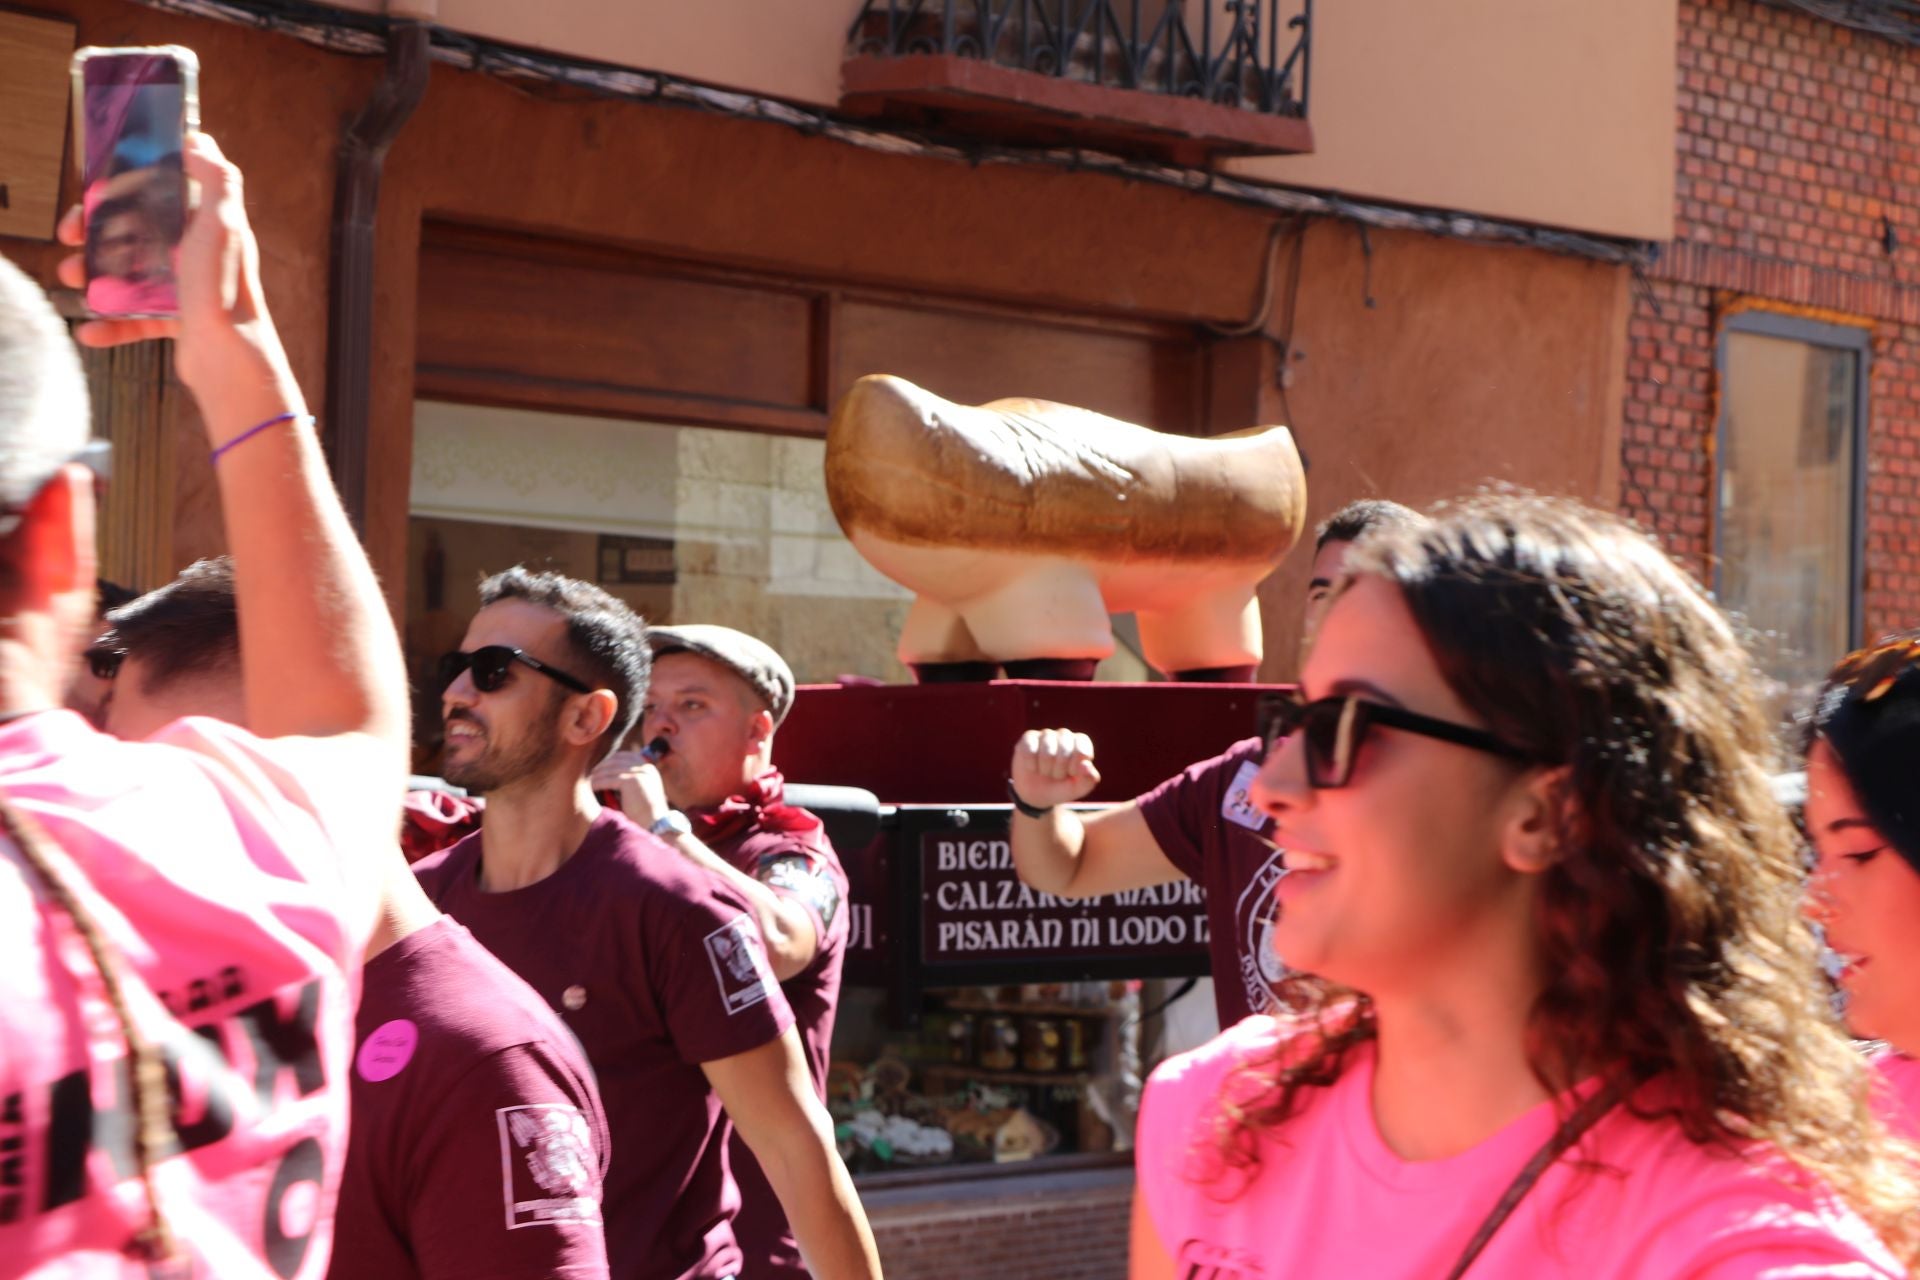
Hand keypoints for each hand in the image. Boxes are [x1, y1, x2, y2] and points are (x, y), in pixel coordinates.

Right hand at [57, 133, 301, 436]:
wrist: (230, 358)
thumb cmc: (225, 287)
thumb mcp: (223, 222)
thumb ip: (216, 178)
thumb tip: (199, 140)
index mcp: (206, 225)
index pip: (157, 195)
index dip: (121, 192)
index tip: (91, 197)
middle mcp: (196, 253)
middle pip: (135, 233)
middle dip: (96, 235)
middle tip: (71, 241)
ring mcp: (186, 287)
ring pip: (129, 274)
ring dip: (94, 275)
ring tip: (71, 279)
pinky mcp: (178, 321)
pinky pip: (135, 319)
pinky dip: (111, 325)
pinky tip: (90, 331)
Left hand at [590, 750, 670, 828]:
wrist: (655, 825)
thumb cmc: (645, 812)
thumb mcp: (640, 790)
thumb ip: (629, 779)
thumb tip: (606, 771)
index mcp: (649, 768)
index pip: (624, 756)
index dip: (610, 761)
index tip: (599, 768)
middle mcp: (645, 767)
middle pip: (616, 760)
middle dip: (602, 767)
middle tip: (590, 774)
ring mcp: (640, 773)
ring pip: (610, 770)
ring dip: (597, 775)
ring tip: (588, 781)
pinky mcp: (632, 781)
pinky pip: (608, 780)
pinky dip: (598, 783)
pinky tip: (591, 788)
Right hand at [1010, 728, 1100, 810]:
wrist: (1037, 794)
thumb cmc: (1062, 787)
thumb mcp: (1078, 789)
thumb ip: (1089, 780)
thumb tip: (1086, 765)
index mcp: (1081, 743)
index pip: (1082, 751)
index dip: (1074, 769)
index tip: (1071, 774)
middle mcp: (1064, 734)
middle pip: (1064, 751)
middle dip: (1060, 771)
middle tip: (1056, 775)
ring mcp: (1046, 735)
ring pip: (1047, 752)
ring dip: (1045, 769)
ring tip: (1045, 772)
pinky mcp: (1028, 738)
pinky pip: (1029, 751)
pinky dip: (1032, 766)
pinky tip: (1033, 767)